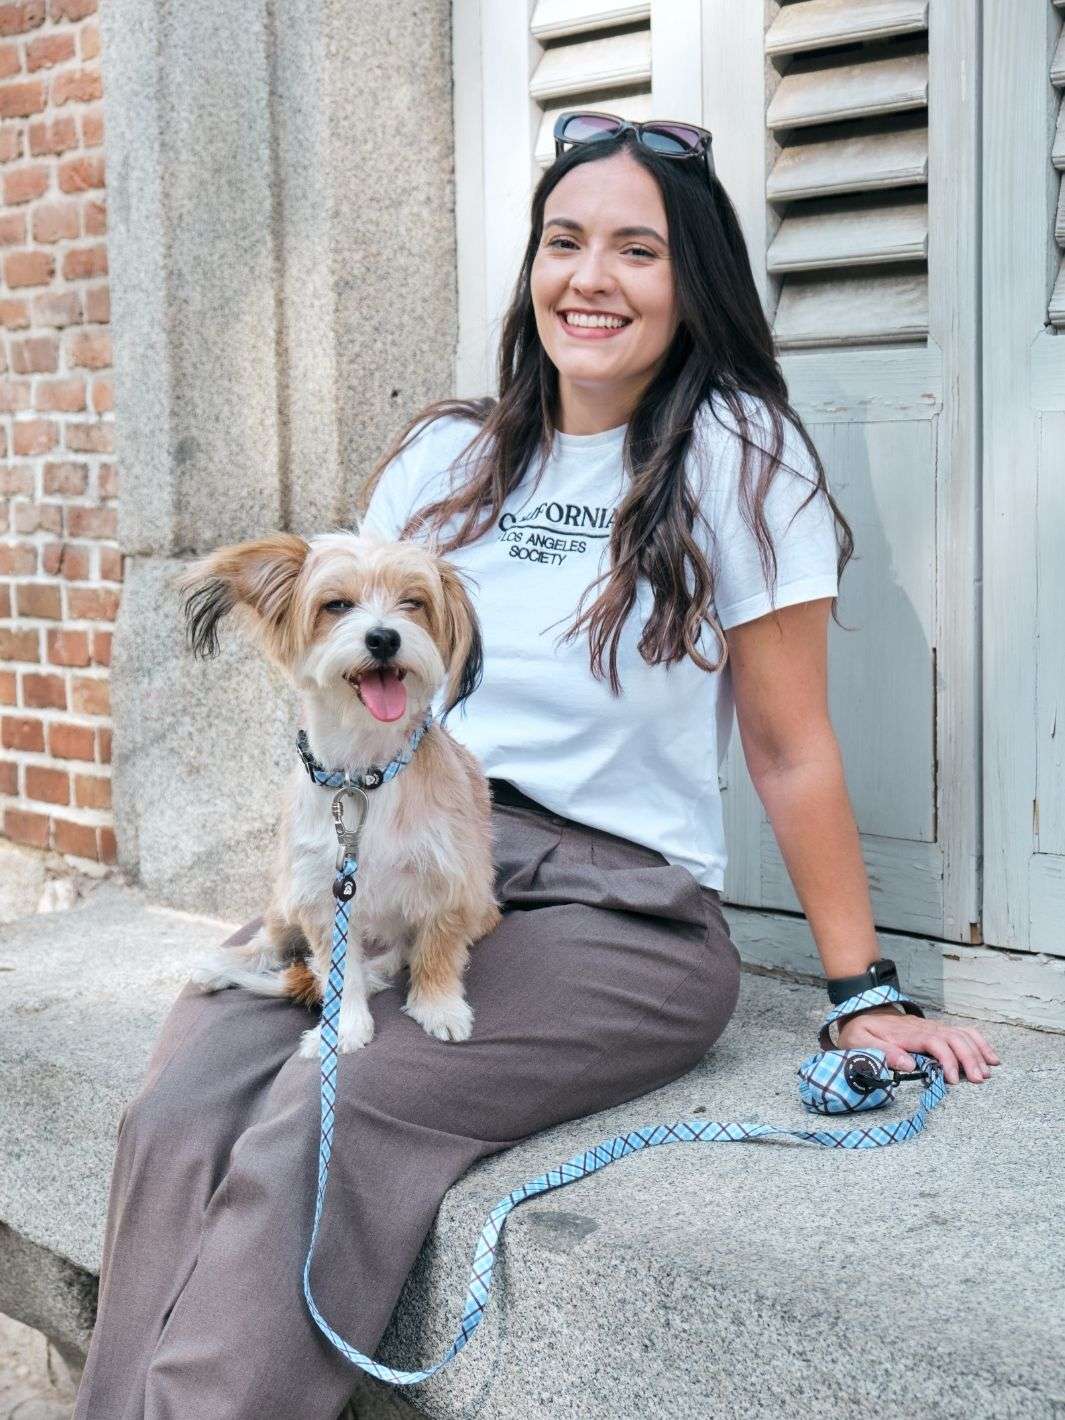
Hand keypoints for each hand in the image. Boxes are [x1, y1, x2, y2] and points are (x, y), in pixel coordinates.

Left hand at [836, 1005, 1000, 1084]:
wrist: (862, 1013)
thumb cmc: (861, 1031)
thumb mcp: (860, 1041)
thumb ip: (882, 1052)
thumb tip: (909, 1064)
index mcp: (906, 1033)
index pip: (934, 1042)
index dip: (947, 1059)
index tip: (953, 1079)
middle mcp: (923, 1027)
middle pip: (953, 1038)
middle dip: (969, 1058)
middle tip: (979, 1079)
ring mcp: (932, 1027)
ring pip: (961, 1035)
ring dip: (977, 1052)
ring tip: (988, 1073)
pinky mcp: (937, 1030)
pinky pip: (963, 1032)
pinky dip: (979, 1043)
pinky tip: (991, 1057)